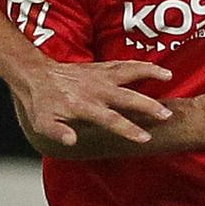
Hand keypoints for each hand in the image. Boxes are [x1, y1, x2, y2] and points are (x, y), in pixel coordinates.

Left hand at [12, 57, 172, 149]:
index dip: (129, 129)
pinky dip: (140, 65)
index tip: (145, 138)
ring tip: (168, 76)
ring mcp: (100, 76)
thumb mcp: (43, 123)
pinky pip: (124, 64)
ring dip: (149, 73)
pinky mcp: (101, 67)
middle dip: (147, 106)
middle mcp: (96, 90)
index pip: (111, 120)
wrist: (36, 76)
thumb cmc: (41, 103)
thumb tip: (71, 141)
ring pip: (129, 72)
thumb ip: (57, 132)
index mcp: (85, 106)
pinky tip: (155, 68)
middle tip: (166, 115)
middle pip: (127, 97)